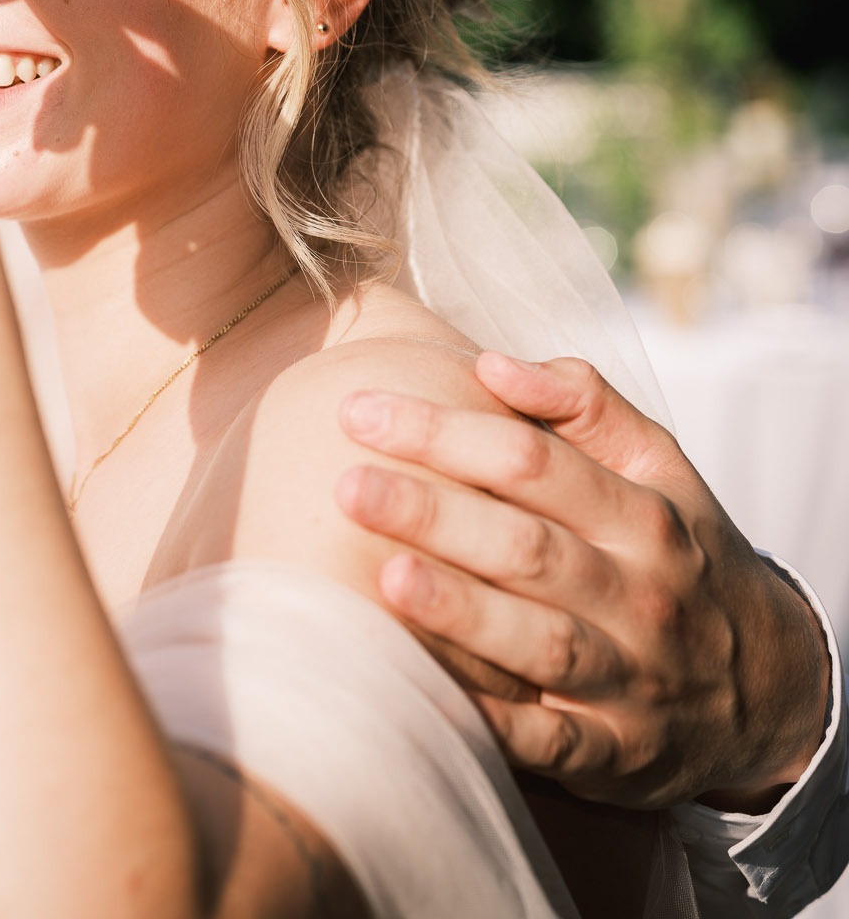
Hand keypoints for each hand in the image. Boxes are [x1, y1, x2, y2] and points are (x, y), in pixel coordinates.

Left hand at [334, 351, 829, 810]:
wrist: (769, 688)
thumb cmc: (676, 554)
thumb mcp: (661, 470)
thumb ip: (585, 406)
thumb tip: (493, 363)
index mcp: (643, 518)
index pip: (534, 462)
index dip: (445, 432)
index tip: (357, 410)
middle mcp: (639, 596)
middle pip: (528, 547)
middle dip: (435, 514)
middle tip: (346, 485)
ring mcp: (630, 679)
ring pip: (542, 643)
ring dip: (463, 612)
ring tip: (386, 576)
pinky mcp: (615, 753)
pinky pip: (552, 743)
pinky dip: (496, 723)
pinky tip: (430, 692)